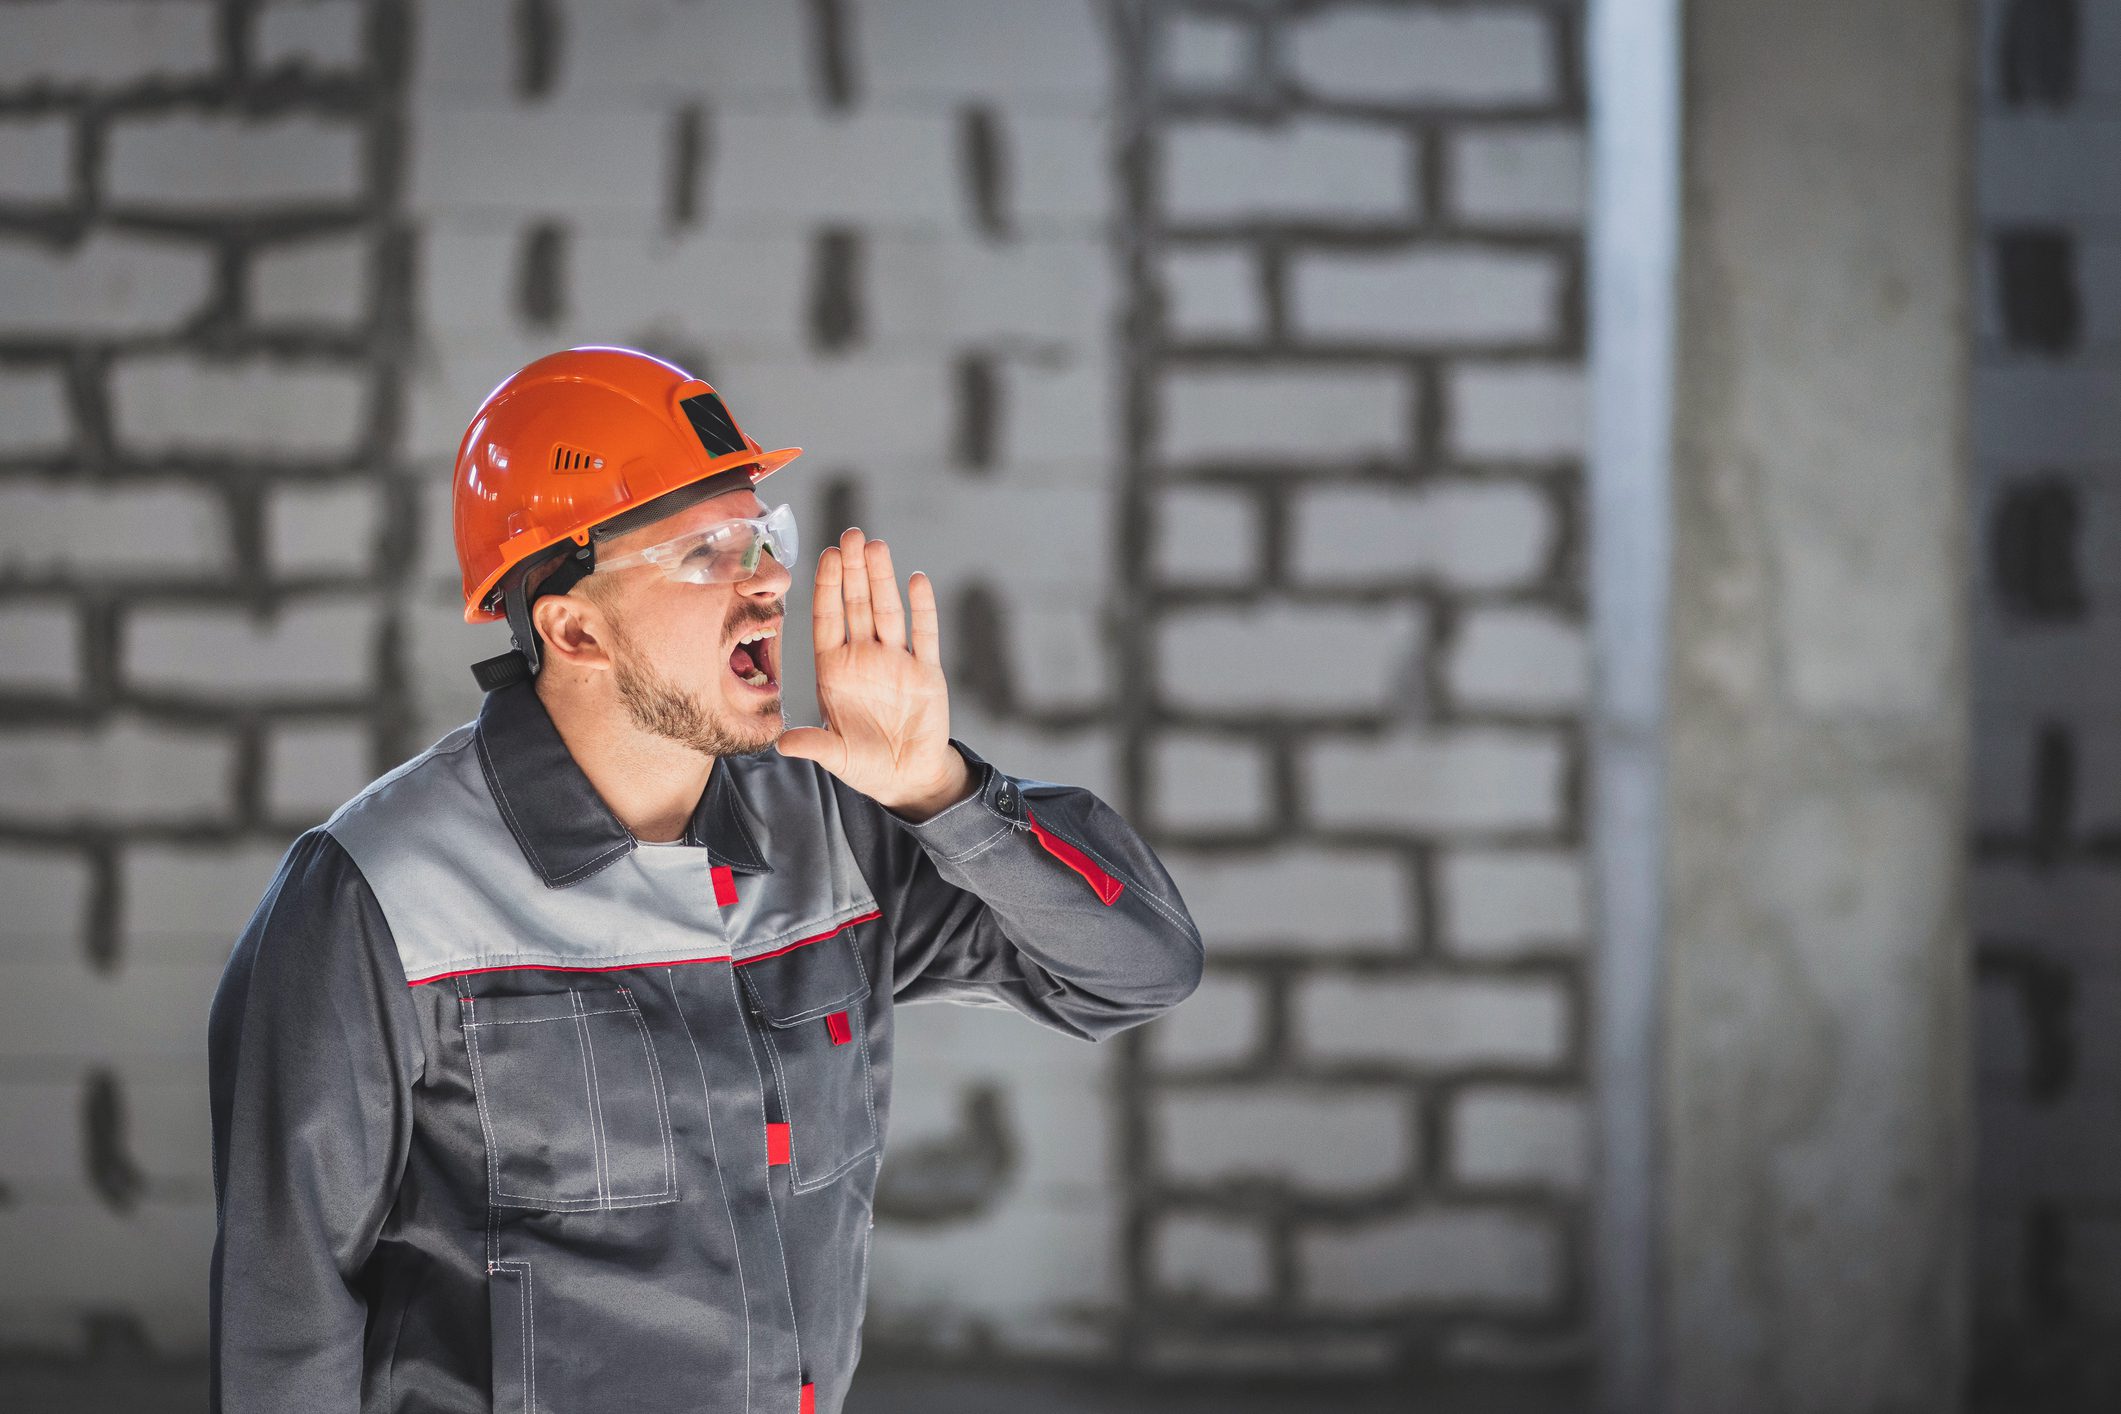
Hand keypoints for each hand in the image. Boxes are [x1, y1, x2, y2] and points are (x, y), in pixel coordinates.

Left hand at [775, 526, 974, 821]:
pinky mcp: (926, 673)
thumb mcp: (834, 756)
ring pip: (888, 611)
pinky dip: (922, 609)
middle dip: (853, 570)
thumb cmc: (864, 764)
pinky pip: (924, 635)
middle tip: (850, 534)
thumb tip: (781, 744)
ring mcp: (896, 661)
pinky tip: (916, 581)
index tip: (825, 556)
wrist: (905, 777)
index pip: (828, 619)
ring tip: (877, 546)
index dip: (826, 588)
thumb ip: (812, 745)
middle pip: (857, 605)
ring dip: (883, 579)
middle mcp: (864, 658)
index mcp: (835, 670)